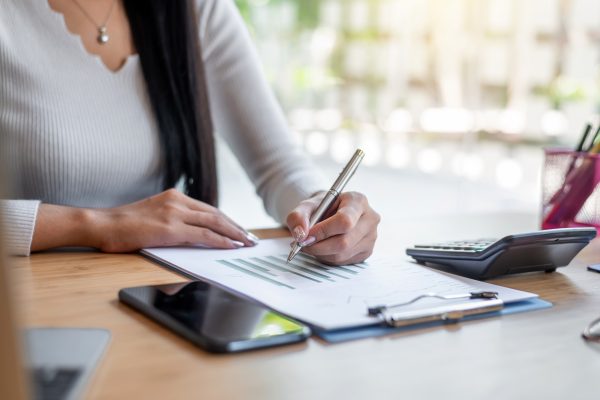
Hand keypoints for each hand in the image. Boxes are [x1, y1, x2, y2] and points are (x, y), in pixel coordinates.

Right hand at [90, 189, 257, 251]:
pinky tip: (231, 246)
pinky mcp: (170, 228)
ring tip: (246, 242)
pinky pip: (203, 235)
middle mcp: (177, 201)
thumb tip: (192, 232)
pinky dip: (220, 240)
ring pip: (214, 222)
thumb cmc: (123, 224)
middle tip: (250, 238)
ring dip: (234, 233)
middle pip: (215, 214)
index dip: (226, 220)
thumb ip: (172, 218)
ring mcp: (174, 213)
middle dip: (236, 227)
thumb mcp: (153, 214)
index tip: (239, 230)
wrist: (102, 224)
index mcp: (174, 196)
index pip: (208, 209)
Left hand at [286, 192, 379, 264]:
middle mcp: (370, 219)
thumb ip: (298, 216)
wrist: (332, 213)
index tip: (306, 235)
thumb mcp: (307, 206)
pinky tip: (324, 247)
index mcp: (358, 201)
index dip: (323, 231)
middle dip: (318, 246)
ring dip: (321, 253)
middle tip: (303, 244)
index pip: (344, 221)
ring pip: (342, 254)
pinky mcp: (367, 252)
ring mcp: (371, 237)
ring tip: (312, 244)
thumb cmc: (322, 208)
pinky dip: (328, 258)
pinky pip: (344, 261)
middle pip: (344, 242)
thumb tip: (300, 234)